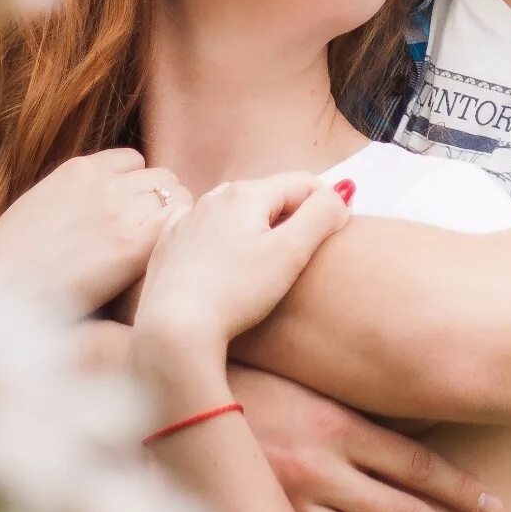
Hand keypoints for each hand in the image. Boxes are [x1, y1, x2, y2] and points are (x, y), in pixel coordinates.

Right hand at [0, 148, 187, 313]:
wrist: (0, 289)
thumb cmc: (11, 262)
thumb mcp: (40, 206)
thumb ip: (75, 197)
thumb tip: (97, 212)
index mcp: (79, 169)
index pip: (134, 161)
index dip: (139, 187)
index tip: (135, 215)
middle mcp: (105, 183)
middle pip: (162, 178)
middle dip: (162, 203)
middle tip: (154, 239)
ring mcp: (121, 210)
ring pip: (176, 195)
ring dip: (173, 220)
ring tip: (161, 252)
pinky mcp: (133, 244)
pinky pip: (178, 221)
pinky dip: (177, 236)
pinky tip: (163, 261)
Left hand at [136, 172, 348, 347]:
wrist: (174, 328)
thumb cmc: (236, 292)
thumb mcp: (291, 253)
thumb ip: (321, 216)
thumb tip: (342, 191)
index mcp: (247, 194)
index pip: (302, 183)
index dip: (326, 203)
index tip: (337, 229)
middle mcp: (213, 198)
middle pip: (267, 195)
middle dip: (290, 214)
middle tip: (303, 250)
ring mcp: (186, 219)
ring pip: (233, 210)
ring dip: (255, 225)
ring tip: (265, 258)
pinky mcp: (168, 244)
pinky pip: (201, 227)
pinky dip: (219, 236)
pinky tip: (222, 258)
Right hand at [228, 364, 504, 511]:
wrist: (173, 391)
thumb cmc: (249, 373)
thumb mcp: (309, 375)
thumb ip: (356, 400)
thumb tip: (417, 405)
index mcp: (337, 424)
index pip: (415, 466)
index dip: (458, 490)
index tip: (492, 508)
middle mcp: (320, 467)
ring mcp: (289, 503)